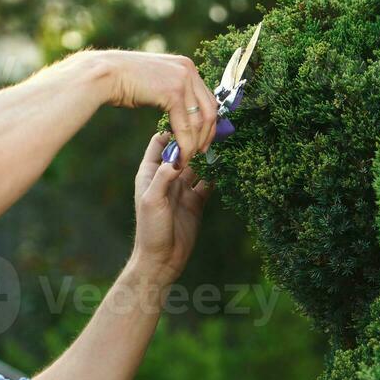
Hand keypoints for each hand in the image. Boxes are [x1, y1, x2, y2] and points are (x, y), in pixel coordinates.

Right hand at [97, 50, 217, 166]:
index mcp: (187, 66)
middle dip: (206, 136)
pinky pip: (185, 127)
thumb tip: (184, 110)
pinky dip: (184, 146)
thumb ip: (174, 92)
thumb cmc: (124, 81)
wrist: (105, 74)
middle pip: (210, 111)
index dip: (210, 124)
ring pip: (199, 122)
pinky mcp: (173, 92)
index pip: (209, 99)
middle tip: (200, 154)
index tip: (204, 141)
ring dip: (194, 145)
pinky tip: (179, 157)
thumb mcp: (157, 82)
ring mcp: (183, 80)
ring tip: (185, 159)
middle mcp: (189, 70)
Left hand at [129, 131, 211, 284]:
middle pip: (182, 151)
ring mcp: (183, 189)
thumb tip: (178, 154)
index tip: (188, 120)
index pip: (160, 142)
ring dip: (208, 156)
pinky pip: (209, 183)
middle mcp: (167, 177)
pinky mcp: (197, 202)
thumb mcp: (152, 200)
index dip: (172, 130)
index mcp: (151, 173)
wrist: (162, 260)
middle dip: (195, 140)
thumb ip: (164, 176)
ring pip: (198, 165)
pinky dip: (218, 175)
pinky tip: (228, 165)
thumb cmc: (150, 230)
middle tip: (213, 127)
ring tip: (224, 141)